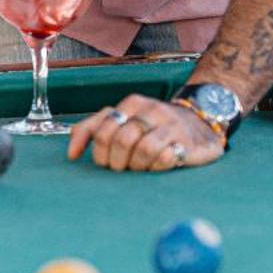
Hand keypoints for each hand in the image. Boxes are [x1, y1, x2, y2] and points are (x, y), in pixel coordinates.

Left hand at [67, 95, 225, 172]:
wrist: (201, 120)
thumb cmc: (152, 125)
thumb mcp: (122, 118)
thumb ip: (92, 129)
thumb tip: (71, 155)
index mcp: (132, 103)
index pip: (104, 130)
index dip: (99, 153)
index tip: (103, 162)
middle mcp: (152, 110)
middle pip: (122, 141)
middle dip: (117, 162)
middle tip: (121, 168)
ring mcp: (171, 125)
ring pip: (144, 150)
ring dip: (137, 166)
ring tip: (139, 168)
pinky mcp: (188, 142)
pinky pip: (166, 158)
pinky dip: (156, 167)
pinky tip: (157, 166)